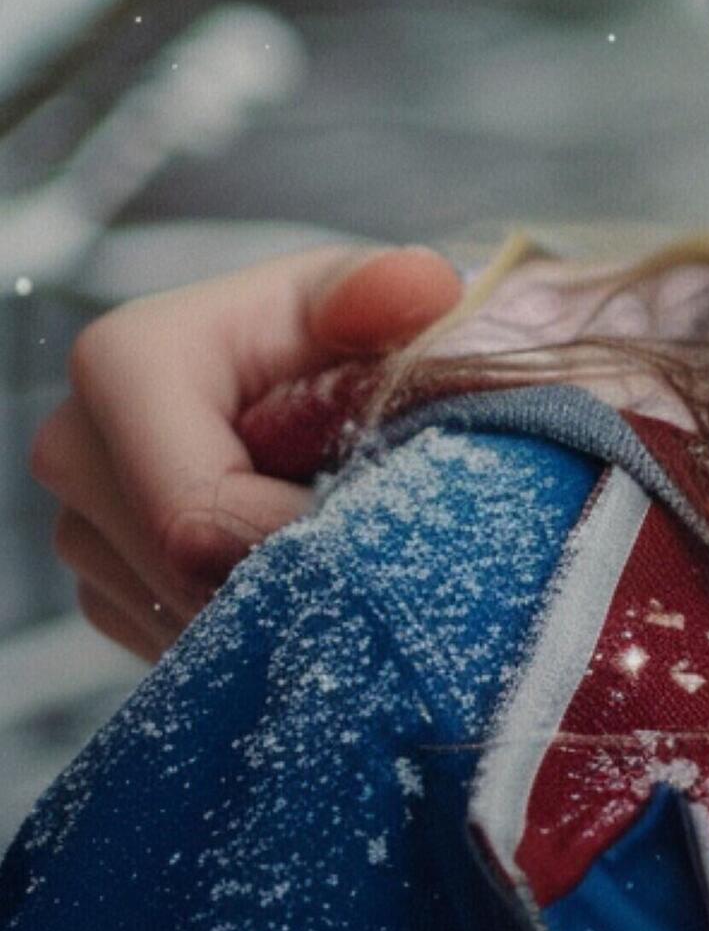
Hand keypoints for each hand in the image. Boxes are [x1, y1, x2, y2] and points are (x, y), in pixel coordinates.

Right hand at [29, 245, 462, 660]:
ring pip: (175, 615)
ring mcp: (81, 523)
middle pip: (177, 574)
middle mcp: (75, 444)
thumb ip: (397, 293)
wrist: (345, 379)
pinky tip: (299, 574)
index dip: (288, 541)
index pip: (190, 512)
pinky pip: (171, 643)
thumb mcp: (391, 300)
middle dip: (285, 574)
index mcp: (124, 362)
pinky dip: (249, 626)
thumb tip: (411, 288)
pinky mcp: (104, 582)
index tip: (369, 529)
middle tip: (369, 541)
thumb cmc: (367, 335)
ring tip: (338, 542)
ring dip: (272, 603)